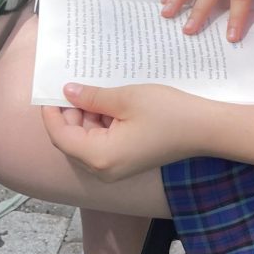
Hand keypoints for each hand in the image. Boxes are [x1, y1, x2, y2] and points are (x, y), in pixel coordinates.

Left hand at [42, 82, 203, 180]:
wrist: (205, 129)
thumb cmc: (168, 113)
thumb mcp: (126, 99)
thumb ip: (92, 97)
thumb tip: (67, 92)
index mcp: (99, 156)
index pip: (61, 136)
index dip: (51, 113)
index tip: (49, 89)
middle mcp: (103, 169)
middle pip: (72, 141)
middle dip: (70, 113)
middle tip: (72, 83)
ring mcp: (116, 168)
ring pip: (87, 141)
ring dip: (86, 116)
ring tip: (93, 88)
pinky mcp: (127, 161)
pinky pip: (102, 143)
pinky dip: (101, 123)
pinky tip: (108, 102)